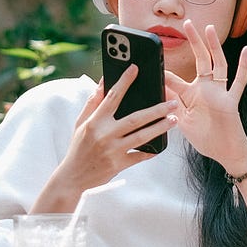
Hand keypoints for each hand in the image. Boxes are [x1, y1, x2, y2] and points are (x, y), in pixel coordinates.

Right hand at [34, 69, 172, 209]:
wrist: (72, 177)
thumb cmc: (78, 147)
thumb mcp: (81, 123)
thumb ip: (93, 102)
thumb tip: (102, 82)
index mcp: (95, 121)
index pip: (112, 97)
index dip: (124, 81)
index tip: (135, 69)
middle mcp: (105, 135)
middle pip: (136, 118)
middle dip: (157, 109)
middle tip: (173, 102)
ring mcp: (113, 150)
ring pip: (142, 136)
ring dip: (160, 127)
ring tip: (174, 119)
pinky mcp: (118, 165)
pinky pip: (139, 156)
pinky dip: (151, 151)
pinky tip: (161, 144)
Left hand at [165, 20, 246, 171]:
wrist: (225, 152)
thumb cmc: (206, 138)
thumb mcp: (182, 122)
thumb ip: (171, 107)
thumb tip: (156, 92)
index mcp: (191, 94)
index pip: (175, 78)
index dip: (164, 71)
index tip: (154, 57)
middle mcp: (206, 88)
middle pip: (200, 59)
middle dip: (194, 41)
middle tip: (186, 23)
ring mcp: (220, 92)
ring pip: (218, 64)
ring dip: (214, 47)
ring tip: (210, 29)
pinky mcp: (231, 100)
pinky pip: (239, 81)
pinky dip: (243, 66)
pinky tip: (246, 50)